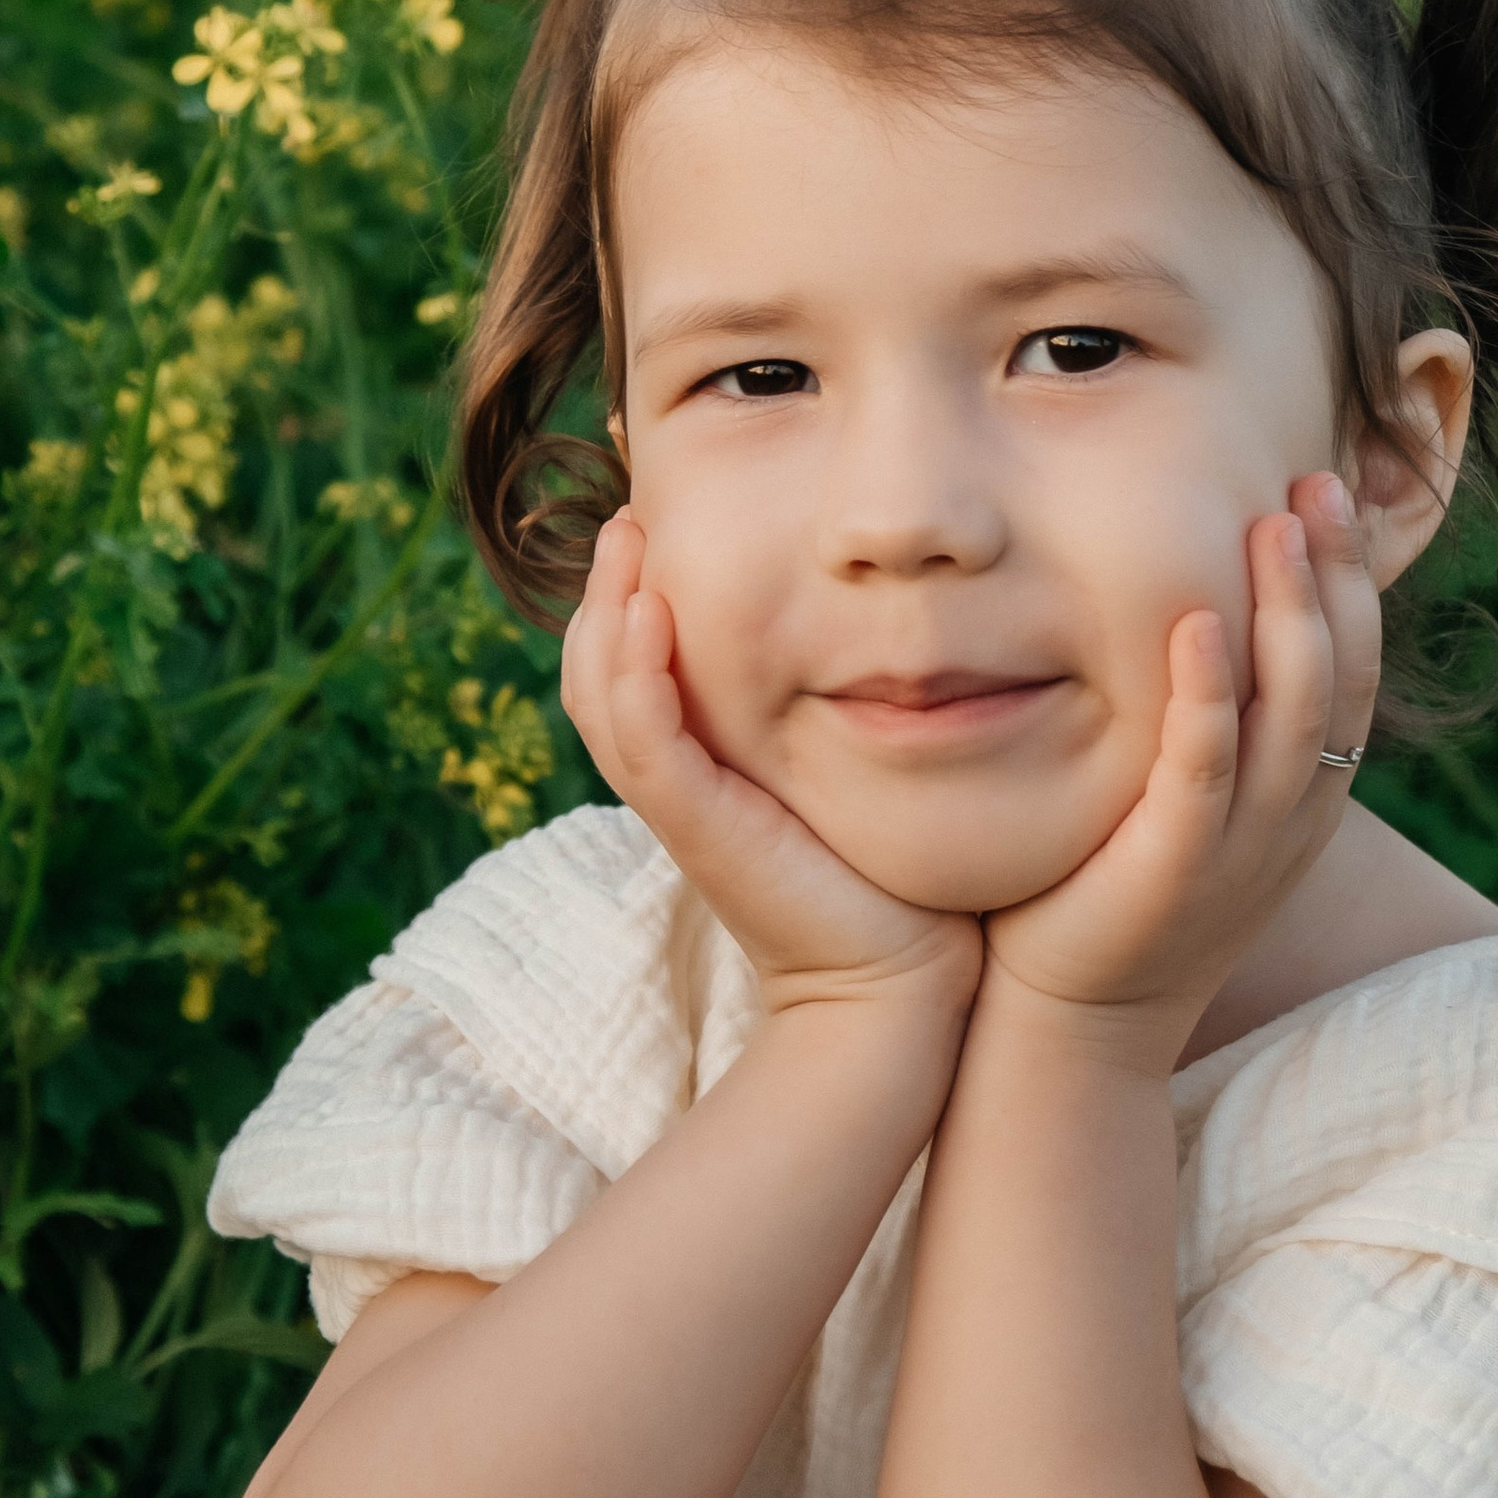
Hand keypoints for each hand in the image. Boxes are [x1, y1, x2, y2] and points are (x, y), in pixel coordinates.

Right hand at [563, 515, 981, 1025]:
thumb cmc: (894, 875)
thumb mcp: (849, 768)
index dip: (626, 592)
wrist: (903, 984)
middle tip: (630, 513)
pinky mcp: (701, 831)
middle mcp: (676, 782)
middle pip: (594, 670)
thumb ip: (839, 702)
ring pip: (602, 698)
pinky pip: (647, 744)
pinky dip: (638, 676)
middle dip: (603, 585)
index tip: (658, 516)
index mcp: (698, 764)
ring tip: (629, 539)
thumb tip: (876, 621)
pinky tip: (652, 613)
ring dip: (607, 612)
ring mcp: (682, 807)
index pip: (627, 664)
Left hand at [979, 472, 1378, 1064]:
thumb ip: (1206, 723)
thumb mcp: (1184, 802)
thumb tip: (1192, 615)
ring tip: (1271, 523)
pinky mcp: (1178, 869)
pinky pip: (1206, 768)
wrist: (1071, 1029)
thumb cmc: (1108, 897)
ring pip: (1296, 710)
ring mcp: (1244, 847)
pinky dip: (1206, 692)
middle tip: (1316, 480)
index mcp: (1304, 796)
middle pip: (1343, 672)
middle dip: (1334, 571)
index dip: (1347, 577)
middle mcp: (1294, 817)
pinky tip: (1192, 623)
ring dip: (1288, 610)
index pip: (1353, 666)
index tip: (1324, 487)